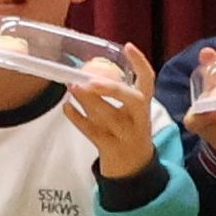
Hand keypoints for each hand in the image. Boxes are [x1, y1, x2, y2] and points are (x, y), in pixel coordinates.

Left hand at [62, 41, 162, 181]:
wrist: (134, 168)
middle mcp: (139, 119)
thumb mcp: (128, 111)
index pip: (148, 81)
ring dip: (88, 100)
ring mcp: (126, 135)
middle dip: (113, 88)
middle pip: (133, 101)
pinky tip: (66, 106)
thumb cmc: (127, 130)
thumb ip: (112, 92)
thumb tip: (83, 69)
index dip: (140, 63)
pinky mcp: (110, 148)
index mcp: (144, 106)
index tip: (128, 46)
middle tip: (91, 79)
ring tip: (72, 86)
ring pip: (109, 116)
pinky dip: (77, 118)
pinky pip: (93, 132)